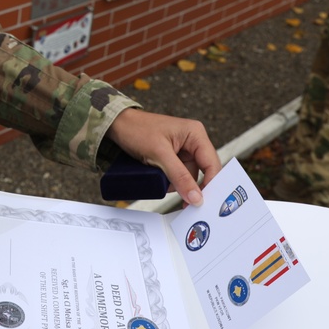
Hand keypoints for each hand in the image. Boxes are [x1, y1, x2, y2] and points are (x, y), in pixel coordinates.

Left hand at [106, 108, 220, 206]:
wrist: (117, 125)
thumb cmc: (137, 130)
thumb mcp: (160, 155)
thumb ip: (180, 176)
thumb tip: (196, 198)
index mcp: (195, 134)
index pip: (212, 163)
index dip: (212, 184)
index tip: (206, 202)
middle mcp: (193, 141)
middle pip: (202, 172)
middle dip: (190, 186)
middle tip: (186, 203)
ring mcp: (183, 150)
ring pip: (188, 176)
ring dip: (176, 184)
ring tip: (160, 179)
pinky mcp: (173, 157)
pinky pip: (178, 175)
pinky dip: (170, 181)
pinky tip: (158, 178)